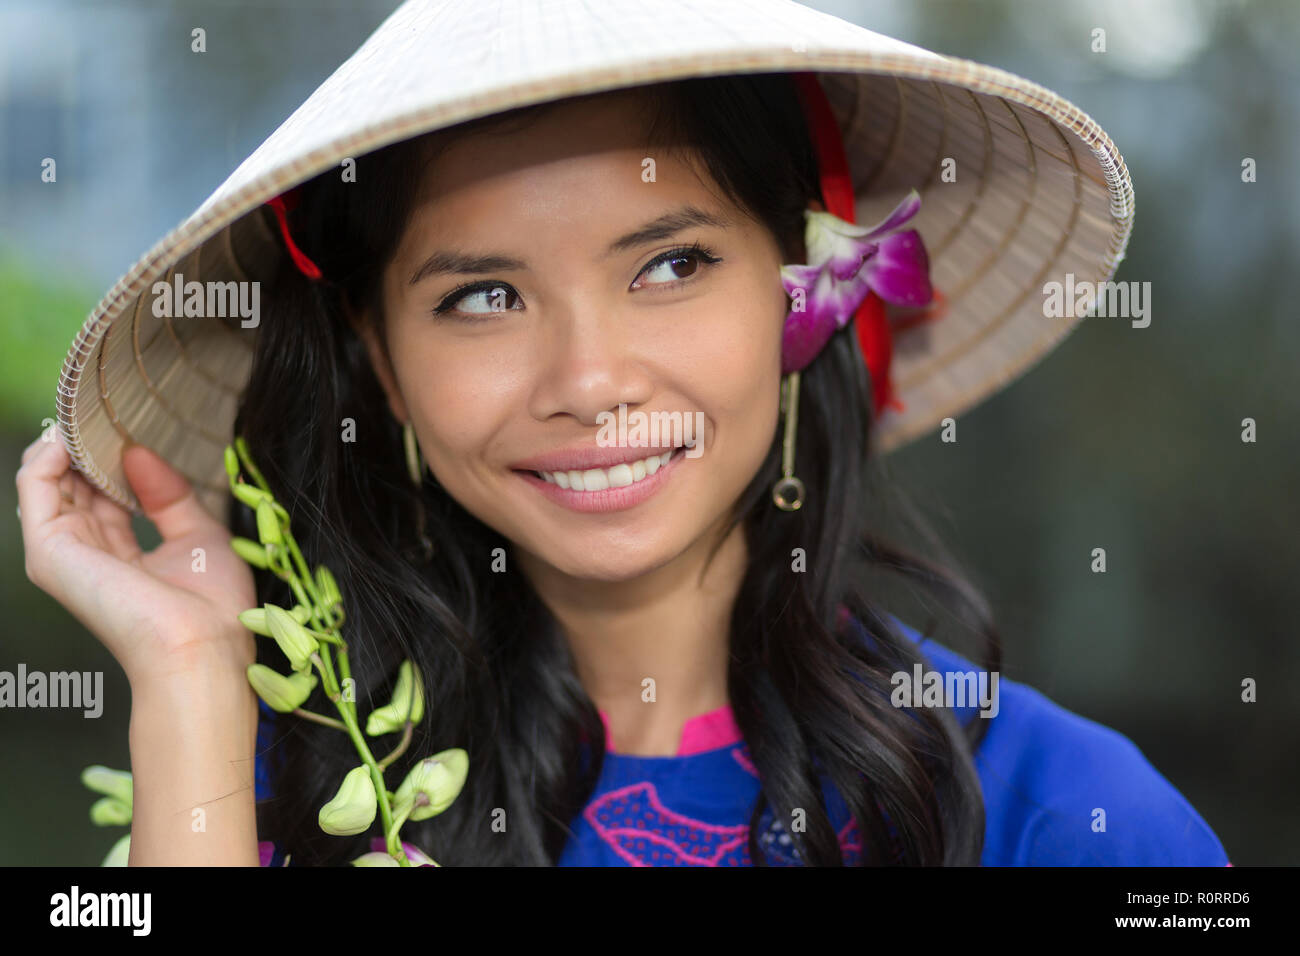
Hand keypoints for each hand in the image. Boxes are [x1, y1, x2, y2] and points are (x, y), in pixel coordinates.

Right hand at [16, 426, 256, 686]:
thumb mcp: (198, 535)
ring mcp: (62, 552)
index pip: (103, 496)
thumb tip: (135, 452)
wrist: (202, 647)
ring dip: (70, 440)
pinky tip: (77, 431)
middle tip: (112, 408)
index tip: (132, 425)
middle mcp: (86, 554)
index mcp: (120, 556)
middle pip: (73, 484)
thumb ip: (168, 495)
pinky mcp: (49, 549)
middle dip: (90, 443)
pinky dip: (50, 452)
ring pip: (48, 479)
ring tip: (96, 411)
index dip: (114, 457)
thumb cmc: (210, 607)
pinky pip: (34, 485)